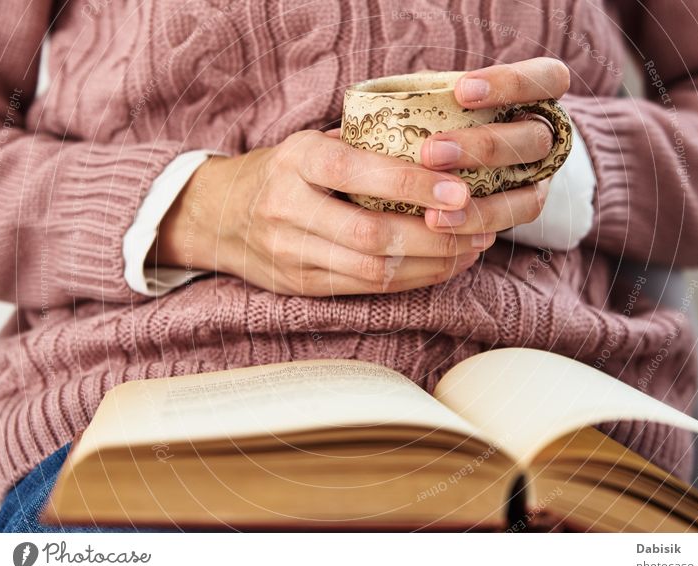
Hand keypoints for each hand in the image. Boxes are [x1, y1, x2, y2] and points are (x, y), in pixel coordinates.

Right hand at [152, 130, 495, 295]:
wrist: (217, 215)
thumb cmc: (280, 171)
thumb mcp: (309, 145)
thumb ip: (363, 148)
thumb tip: (440, 153)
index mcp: (295, 161)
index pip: (359, 173)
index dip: (414, 185)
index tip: (461, 190)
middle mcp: (288, 209)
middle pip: (372, 235)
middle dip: (436, 237)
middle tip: (480, 227)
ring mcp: (291, 254)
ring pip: (373, 271)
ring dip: (432, 263)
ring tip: (471, 249)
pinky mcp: (301, 285)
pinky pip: (366, 289)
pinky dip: (411, 279)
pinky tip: (441, 266)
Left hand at [420, 57, 570, 234]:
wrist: (455, 158)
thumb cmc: (444, 113)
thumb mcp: (439, 94)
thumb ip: (426, 93)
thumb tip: (382, 101)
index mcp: (536, 97)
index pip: (548, 79)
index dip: (512, 83)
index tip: (461, 90)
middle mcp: (546, 138)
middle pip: (535, 139)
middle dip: (483, 147)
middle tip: (431, 153)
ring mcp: (542, 177)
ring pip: (530, 192)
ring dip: (481, 203)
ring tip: (432, 213)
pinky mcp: (527, 208)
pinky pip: (512, 222)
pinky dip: (476, 226)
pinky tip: (442, 227)